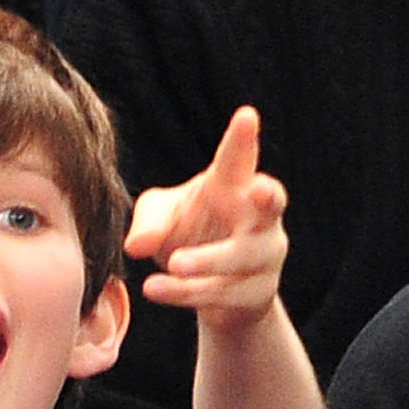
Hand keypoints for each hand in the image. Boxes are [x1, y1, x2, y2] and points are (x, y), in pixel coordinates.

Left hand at [126, 108, 290, 331]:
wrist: (209, 291)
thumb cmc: (188, 233)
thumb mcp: (161, 218)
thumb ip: (149, 222)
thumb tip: (136, 246)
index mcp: (234, 186)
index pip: (240, 159)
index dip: (243, 138)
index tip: (247, 115)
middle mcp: (258, 217)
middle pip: (272, 204)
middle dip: (269, 196)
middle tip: (260, 189)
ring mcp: (264, 256)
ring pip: (241, 256)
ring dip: (207, 260)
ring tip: (174, 264)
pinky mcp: (257, 293)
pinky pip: (223, 292)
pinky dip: (186, 291)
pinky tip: (156, 289)